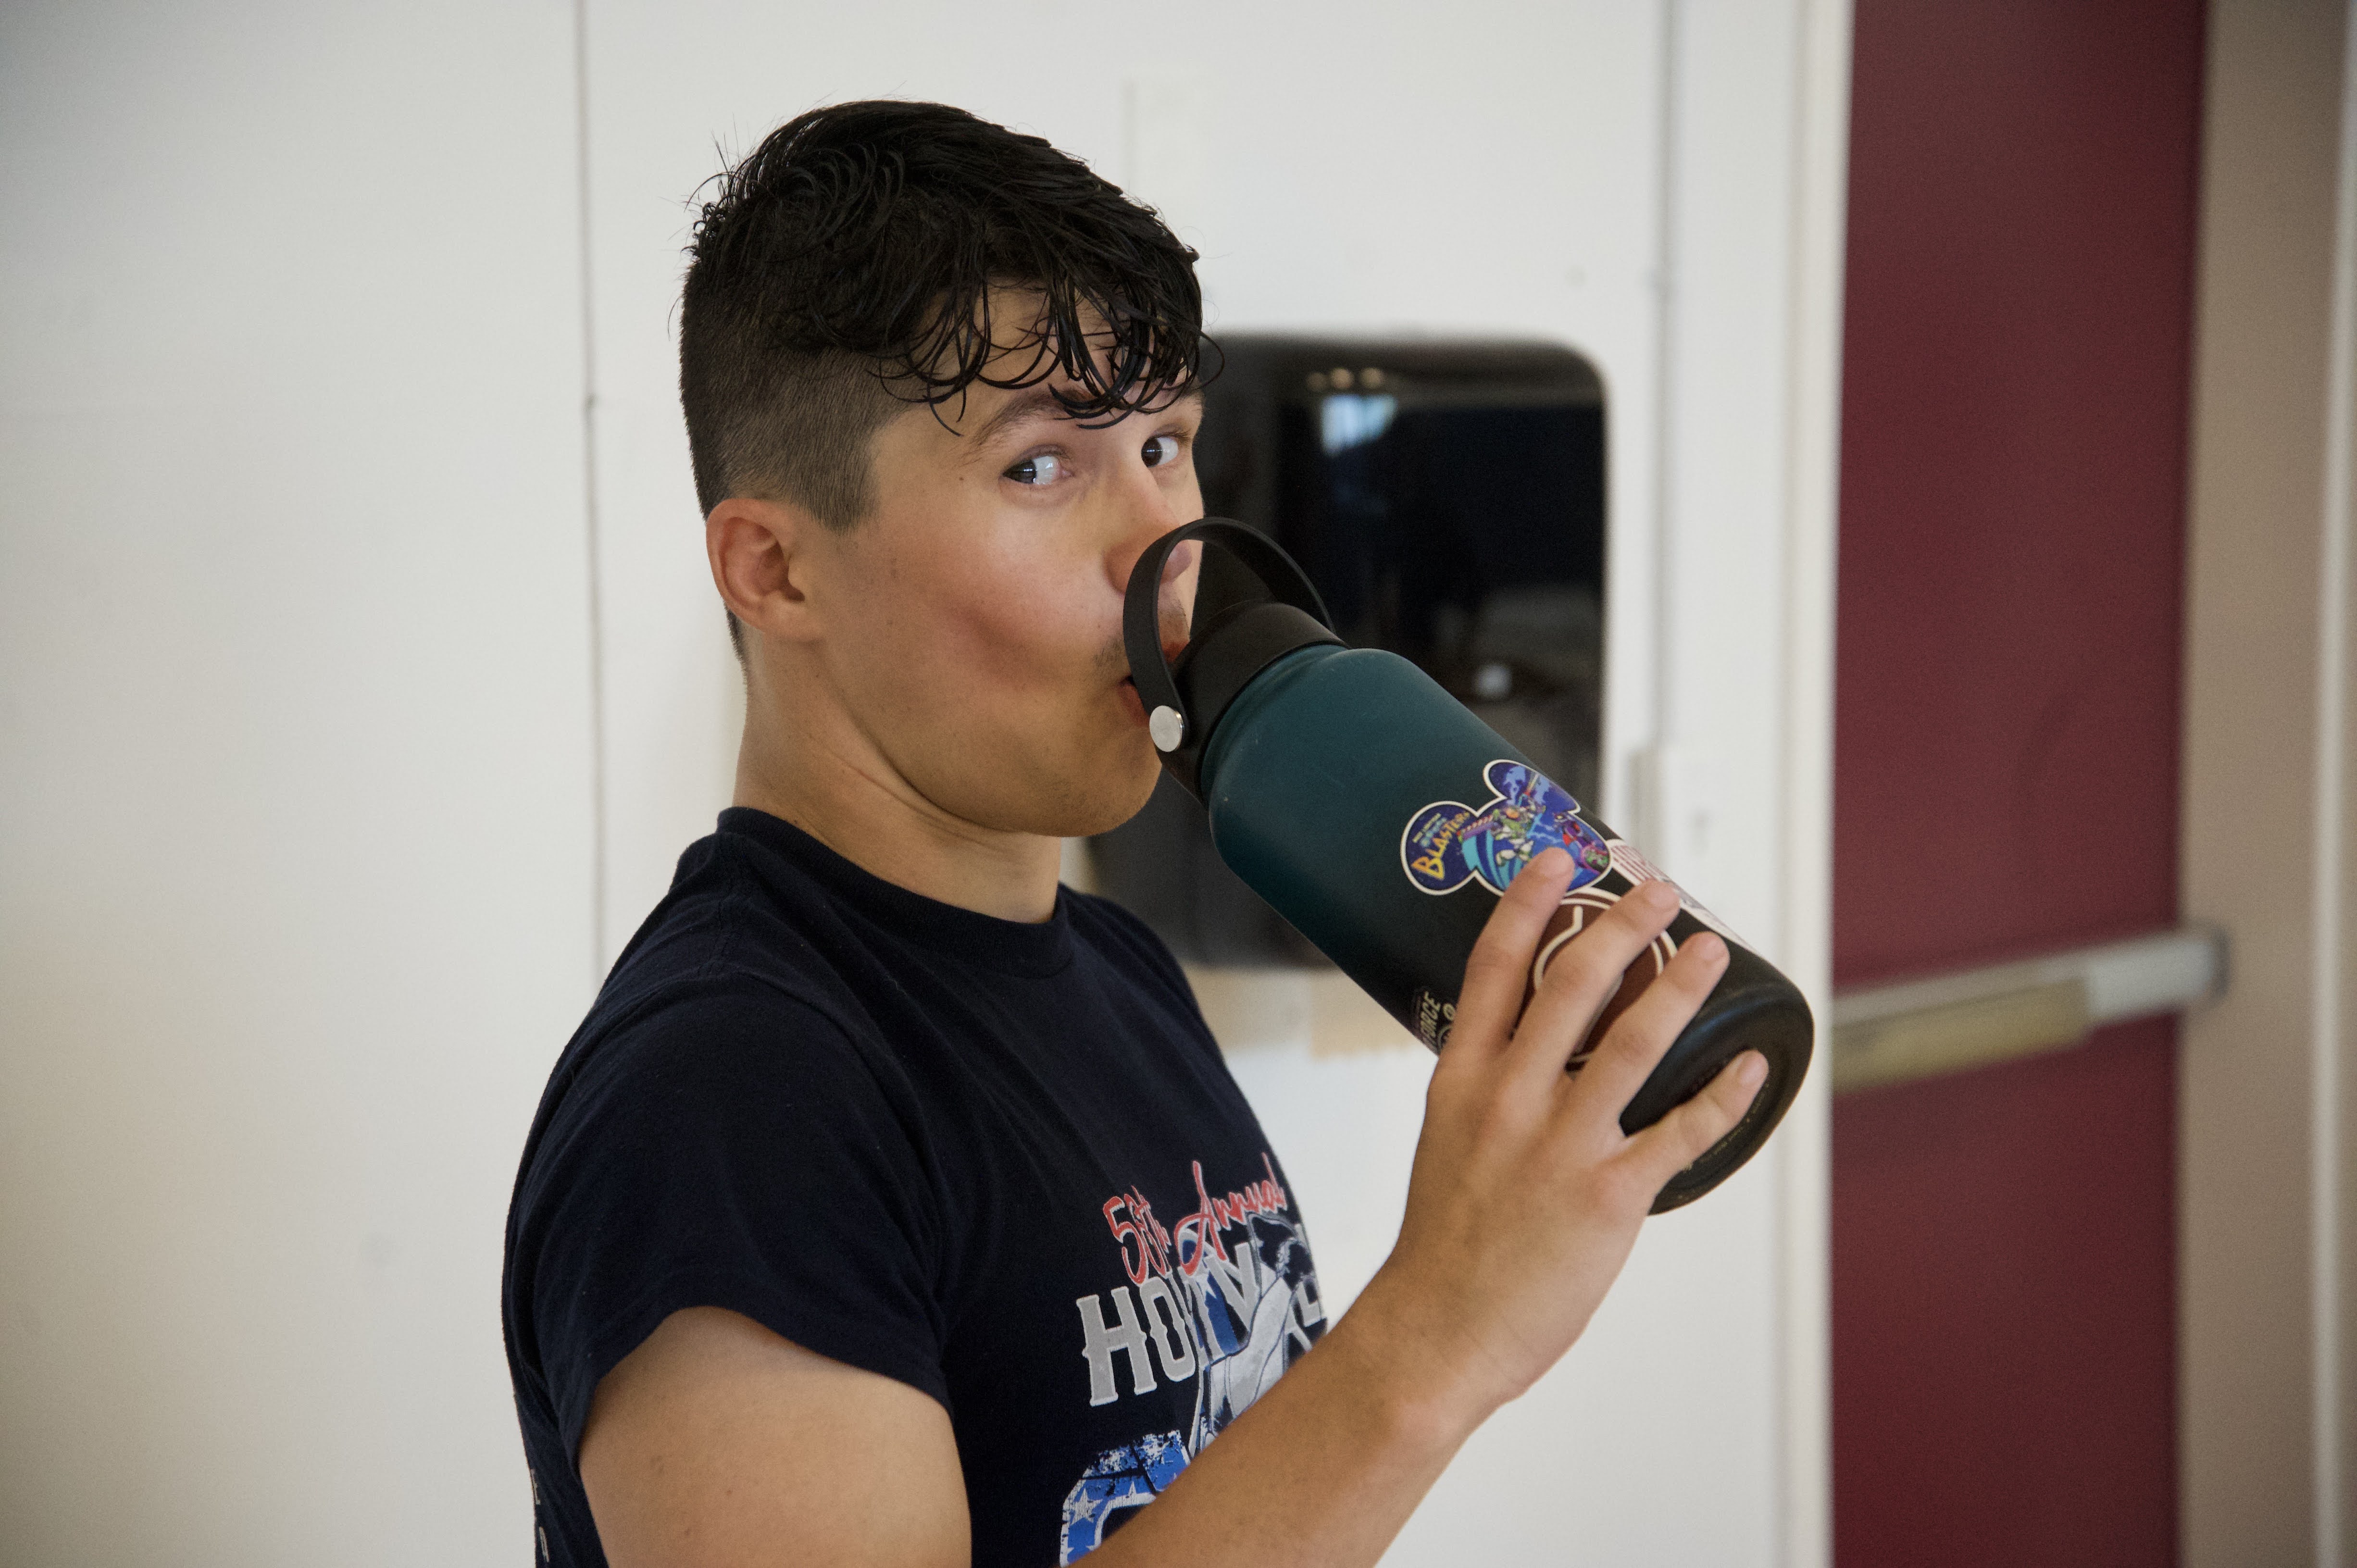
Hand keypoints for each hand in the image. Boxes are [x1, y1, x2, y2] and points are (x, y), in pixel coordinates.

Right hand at [1352, 849, 1766, 1421]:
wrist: (1437, 1332)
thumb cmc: (1444, 1247)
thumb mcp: (1448, 1142)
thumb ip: (1489, 1091)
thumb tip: (1533, 1054)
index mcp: (1463, 1081)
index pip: (1494, 969)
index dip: (1528, 905)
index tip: (1556, 859)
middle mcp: (1510, 1101)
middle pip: (1571, 985)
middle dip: (1619, 924)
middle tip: (1654, 887)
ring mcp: (1559, 1146)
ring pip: (1632, 1042)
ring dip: (1679, 985)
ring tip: (1710, 949)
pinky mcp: (1607, 1197)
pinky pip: (1679, 1132)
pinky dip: (1723, 1095)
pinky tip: (1750, 1067)